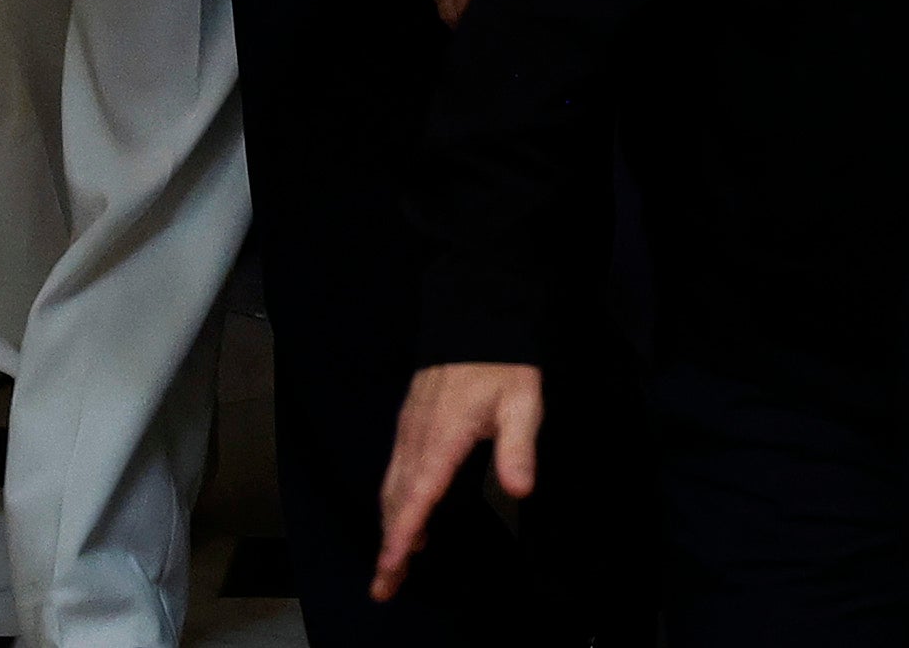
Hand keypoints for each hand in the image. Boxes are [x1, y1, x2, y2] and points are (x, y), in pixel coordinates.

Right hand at [375, 362, 541, 601]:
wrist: (475, 320)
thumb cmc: (502, 363)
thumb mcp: (522, 401)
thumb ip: (518, 447)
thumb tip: (520, 490)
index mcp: (442, 439)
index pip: (417, 497)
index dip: (402, 536)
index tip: (390, 568)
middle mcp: (417, 440)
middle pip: (396, 503)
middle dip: (389, 547)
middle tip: (386, 588)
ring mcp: (409, 433)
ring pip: (392, 490)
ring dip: (390, 528)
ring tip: (394, 567)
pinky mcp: (411, 427)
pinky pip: (396, 473)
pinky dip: (396, 504)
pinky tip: (408, 520)